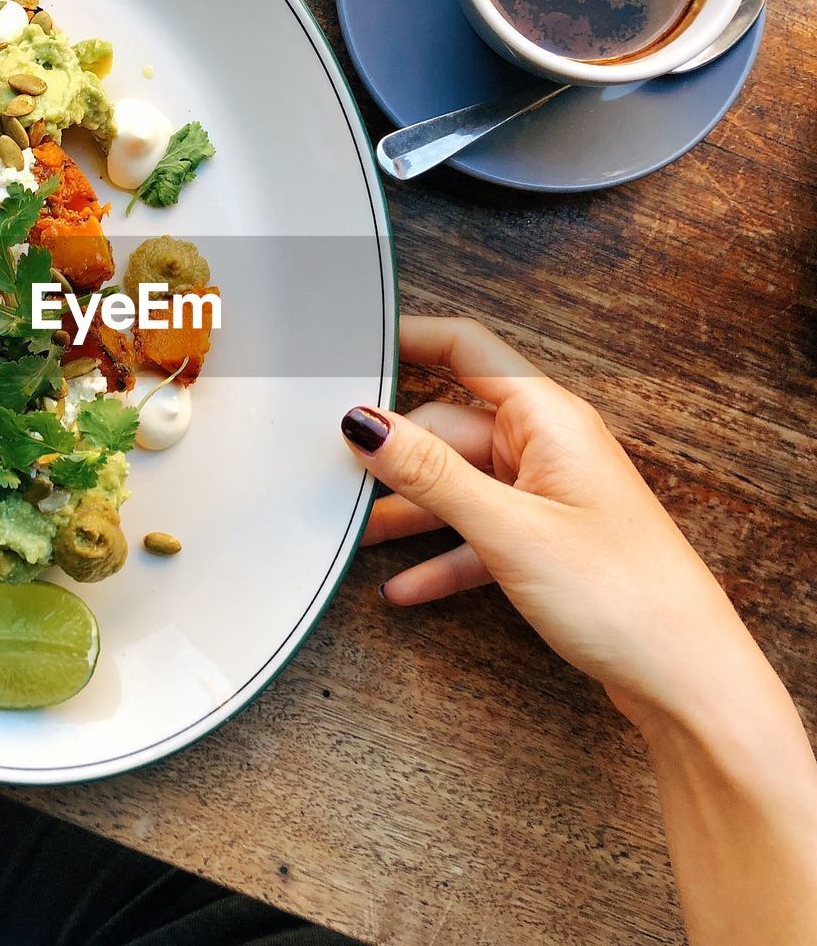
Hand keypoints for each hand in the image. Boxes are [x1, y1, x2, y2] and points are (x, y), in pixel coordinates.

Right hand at [342, 315, 765, 731]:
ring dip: (409, 508)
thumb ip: (430, 473)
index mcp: (547, 418)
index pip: (465, 350)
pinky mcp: (546, 542)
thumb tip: (367, 424)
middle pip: (449, 425)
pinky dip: (439, 555)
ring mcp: (547, 495)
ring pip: (458, 484)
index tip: (354, 346)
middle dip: (395, 449)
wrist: (687, 683)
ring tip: (354, 532)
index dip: (408, 340)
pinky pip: (476, 534)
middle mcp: (547, 446)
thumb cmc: (624, 595)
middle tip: (335, 469)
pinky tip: (403, 583)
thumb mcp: (508, 528)